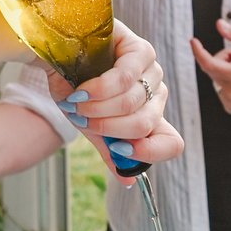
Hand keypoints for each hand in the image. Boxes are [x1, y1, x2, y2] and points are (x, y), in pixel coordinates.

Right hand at [53, 22, 181, 181]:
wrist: (58, 56)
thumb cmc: (76, 89)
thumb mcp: (90, 124)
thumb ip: (109, 149)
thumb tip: (128, 181)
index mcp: (149, 118)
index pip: (172, 143)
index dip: (150, 152)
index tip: (118, 148)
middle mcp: (155, 95)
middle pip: (144, 124)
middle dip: (106, 126)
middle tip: (81, 118)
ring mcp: (152, 72)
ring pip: (132, 103)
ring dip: (96, 107)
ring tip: (77, 101)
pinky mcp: (141, 49)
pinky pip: (125, 77)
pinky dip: (99, 89)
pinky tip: (82, 88)